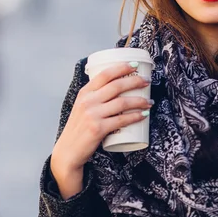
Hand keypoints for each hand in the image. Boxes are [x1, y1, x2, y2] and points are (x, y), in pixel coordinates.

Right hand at [51, 62, 152, 198]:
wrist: (68, 151)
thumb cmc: (78, 129)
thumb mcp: (82, 107)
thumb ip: (95, 97)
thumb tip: (116, 87)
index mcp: (84, 93)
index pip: (104, 74)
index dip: (121, 67)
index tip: (135, 65)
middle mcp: (88, 101)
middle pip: (116, 86)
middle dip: (135, 81)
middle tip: (147, 82)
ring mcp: (92, 115)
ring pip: (122, 102)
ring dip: (139, 101)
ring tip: (149, 101)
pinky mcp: (98, 129)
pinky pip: (121, 120)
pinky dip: (135, 116)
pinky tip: (143, 115)